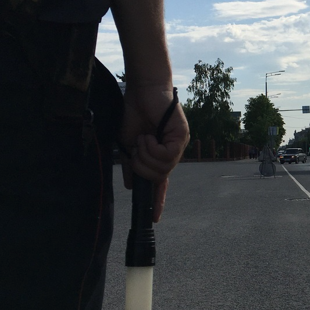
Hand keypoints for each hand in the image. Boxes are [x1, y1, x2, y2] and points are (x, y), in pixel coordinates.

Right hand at [119, 84, 189, 221]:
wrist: (141, 91)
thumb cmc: (135, 113)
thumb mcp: (127, 143)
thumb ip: (130, 164)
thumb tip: (131, 185)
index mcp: (160, 155)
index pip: (161, 183)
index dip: (157, 201)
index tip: (154, 218)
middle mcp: (172, 152)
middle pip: (158, 177)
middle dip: (141, 167)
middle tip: (136, 148)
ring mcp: (179, 145)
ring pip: (163, 168)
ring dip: (145, 155)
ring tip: (143, 138)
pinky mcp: (182, 136)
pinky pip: (167, 156)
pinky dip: (152, 148)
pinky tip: (149, 136)